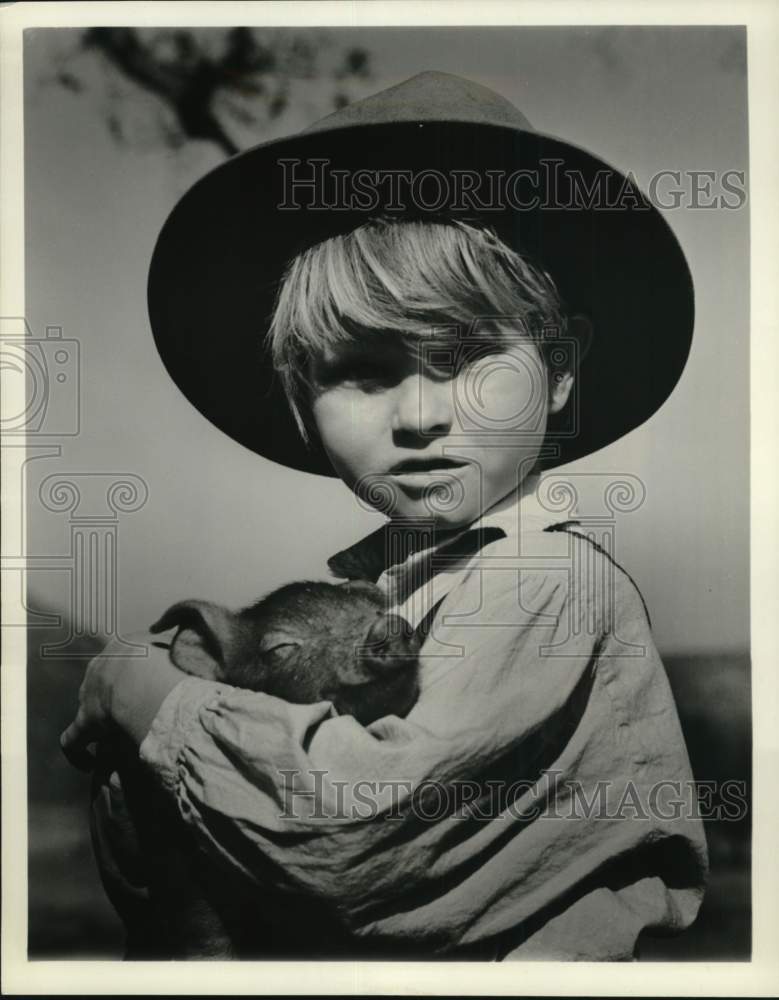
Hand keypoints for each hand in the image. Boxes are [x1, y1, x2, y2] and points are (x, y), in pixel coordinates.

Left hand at [61, 632, 188, 769]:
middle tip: (139, 710)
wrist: (144, 679)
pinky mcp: (84, 721)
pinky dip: (78, 753)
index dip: (136, 674)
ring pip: (90, 706)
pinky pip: (72, 742)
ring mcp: (88, 694)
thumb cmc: (168, 663)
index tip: (150, 686)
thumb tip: (191, 652)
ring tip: (122, 736)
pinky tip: (89, 764)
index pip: (126, 659)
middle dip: (116, 695)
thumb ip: (180, 651)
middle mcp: (100, 666)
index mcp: (123, 646)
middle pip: (105, 681)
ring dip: (103, 720)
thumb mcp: (178, 648)